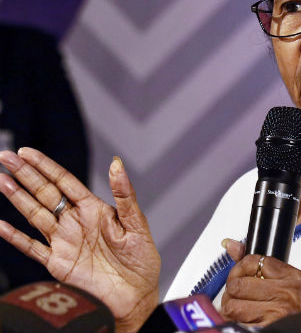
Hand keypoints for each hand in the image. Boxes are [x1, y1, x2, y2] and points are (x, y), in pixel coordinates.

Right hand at [0, 148, 159, 331]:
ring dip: (17, 198)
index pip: (65, 182)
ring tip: (1, 181)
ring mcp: (64, 241)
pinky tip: (1, 225)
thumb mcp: (136, 223)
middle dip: (25, 175)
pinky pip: (32, 247)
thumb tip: (117, 163)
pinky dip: (16, 237)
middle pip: (45, 193)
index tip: (27, 153)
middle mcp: (75, 221)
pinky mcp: (58, 263)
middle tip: (6, 157)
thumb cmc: (141, 259)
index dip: (46, 166)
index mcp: (94, 209)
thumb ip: (124, 194)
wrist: (136, 294)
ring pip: (35, 215)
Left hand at [220, 240, 300, 326]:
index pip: (252, 261)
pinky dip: (234, 323)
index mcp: (291, 276)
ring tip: (241, 312)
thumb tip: (229, 244)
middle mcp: (286, 293)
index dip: (238, 269)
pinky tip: (244, 322)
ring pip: (232, 306)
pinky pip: (235, 323)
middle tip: (238, 298)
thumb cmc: (288, 310)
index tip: (239, 276)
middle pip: (238, 284)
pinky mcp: (266, 328)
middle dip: (232, 293)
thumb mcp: (279, 282)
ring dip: (231, 311)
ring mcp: (277, 312)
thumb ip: (254, 262)